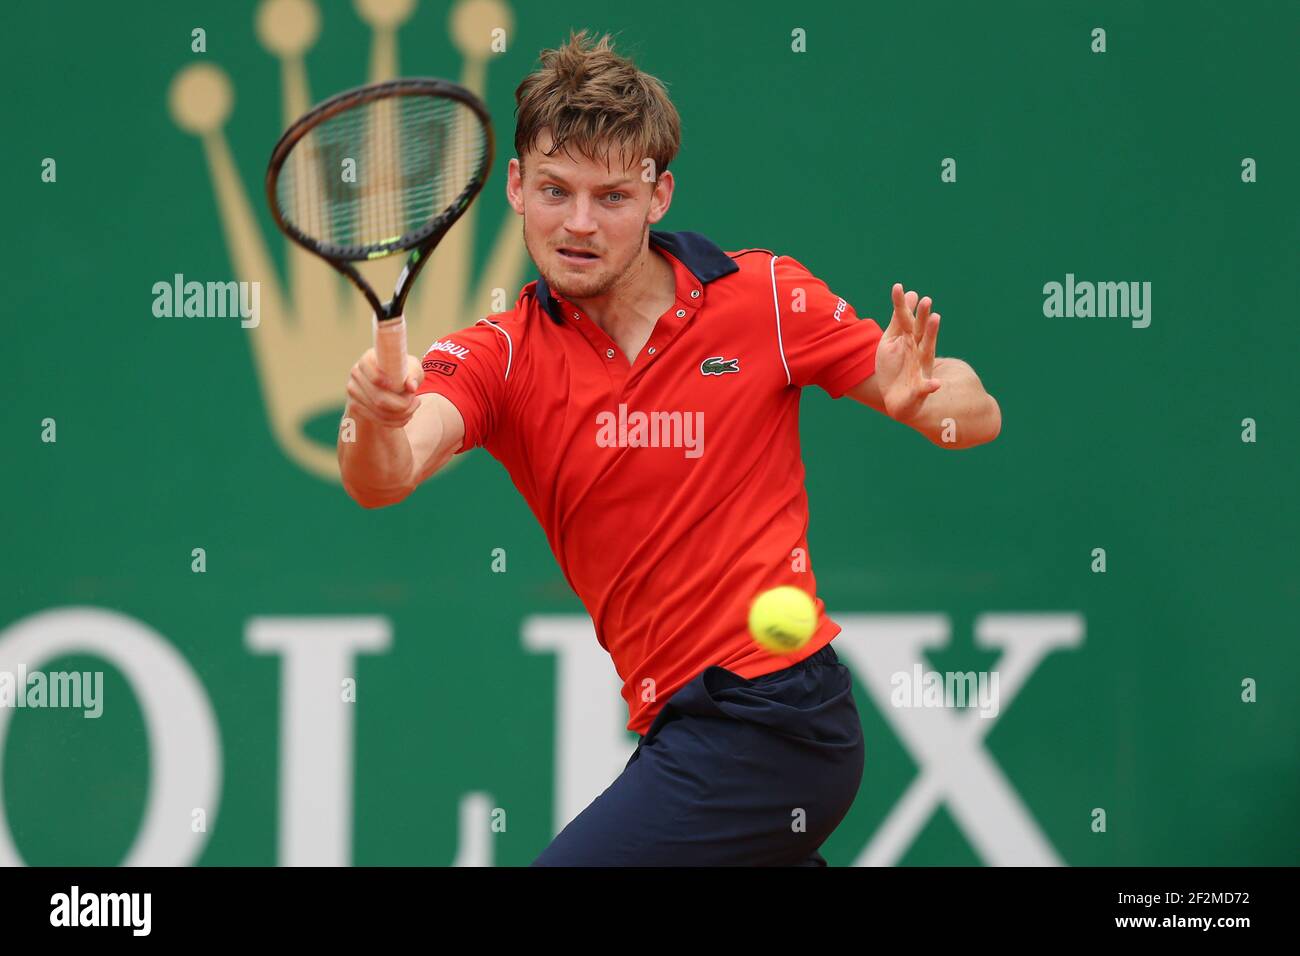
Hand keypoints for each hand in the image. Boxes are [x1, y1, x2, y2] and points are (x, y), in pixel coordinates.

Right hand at [345, 348, 423, 427]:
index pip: (371, 373)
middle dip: (402, 404)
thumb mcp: (411, 368)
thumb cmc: (403, 371)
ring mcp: (353, 390)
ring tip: (414, 406)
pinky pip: (377, 419)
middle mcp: (357, 373)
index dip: (382, 380)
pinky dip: (396, 421)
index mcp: (368, 359)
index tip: (399, 387)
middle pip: (378, 397)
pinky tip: (407, 415)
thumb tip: (411, 387)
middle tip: (417, 401)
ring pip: (379, 412)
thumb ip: (413, 375)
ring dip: (402, 414)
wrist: (391, 382)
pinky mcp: (355, 406)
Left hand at [874, 283, 941, 422]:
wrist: (896, 399)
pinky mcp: (919, 388)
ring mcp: (920, 368)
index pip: (905, 319)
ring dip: (931, 335)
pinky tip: (936, 383)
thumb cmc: (895, 368)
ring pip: (926, 351)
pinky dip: (931, 385)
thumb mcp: (892, 341)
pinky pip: (925, 387)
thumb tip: (911, 293)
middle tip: (926, 300)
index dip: (901, 305)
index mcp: (909, 339)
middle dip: (923, 316)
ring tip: (935, 319)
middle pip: (920, 332)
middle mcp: (918, 350)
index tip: (897, 287)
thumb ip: (899, 320)